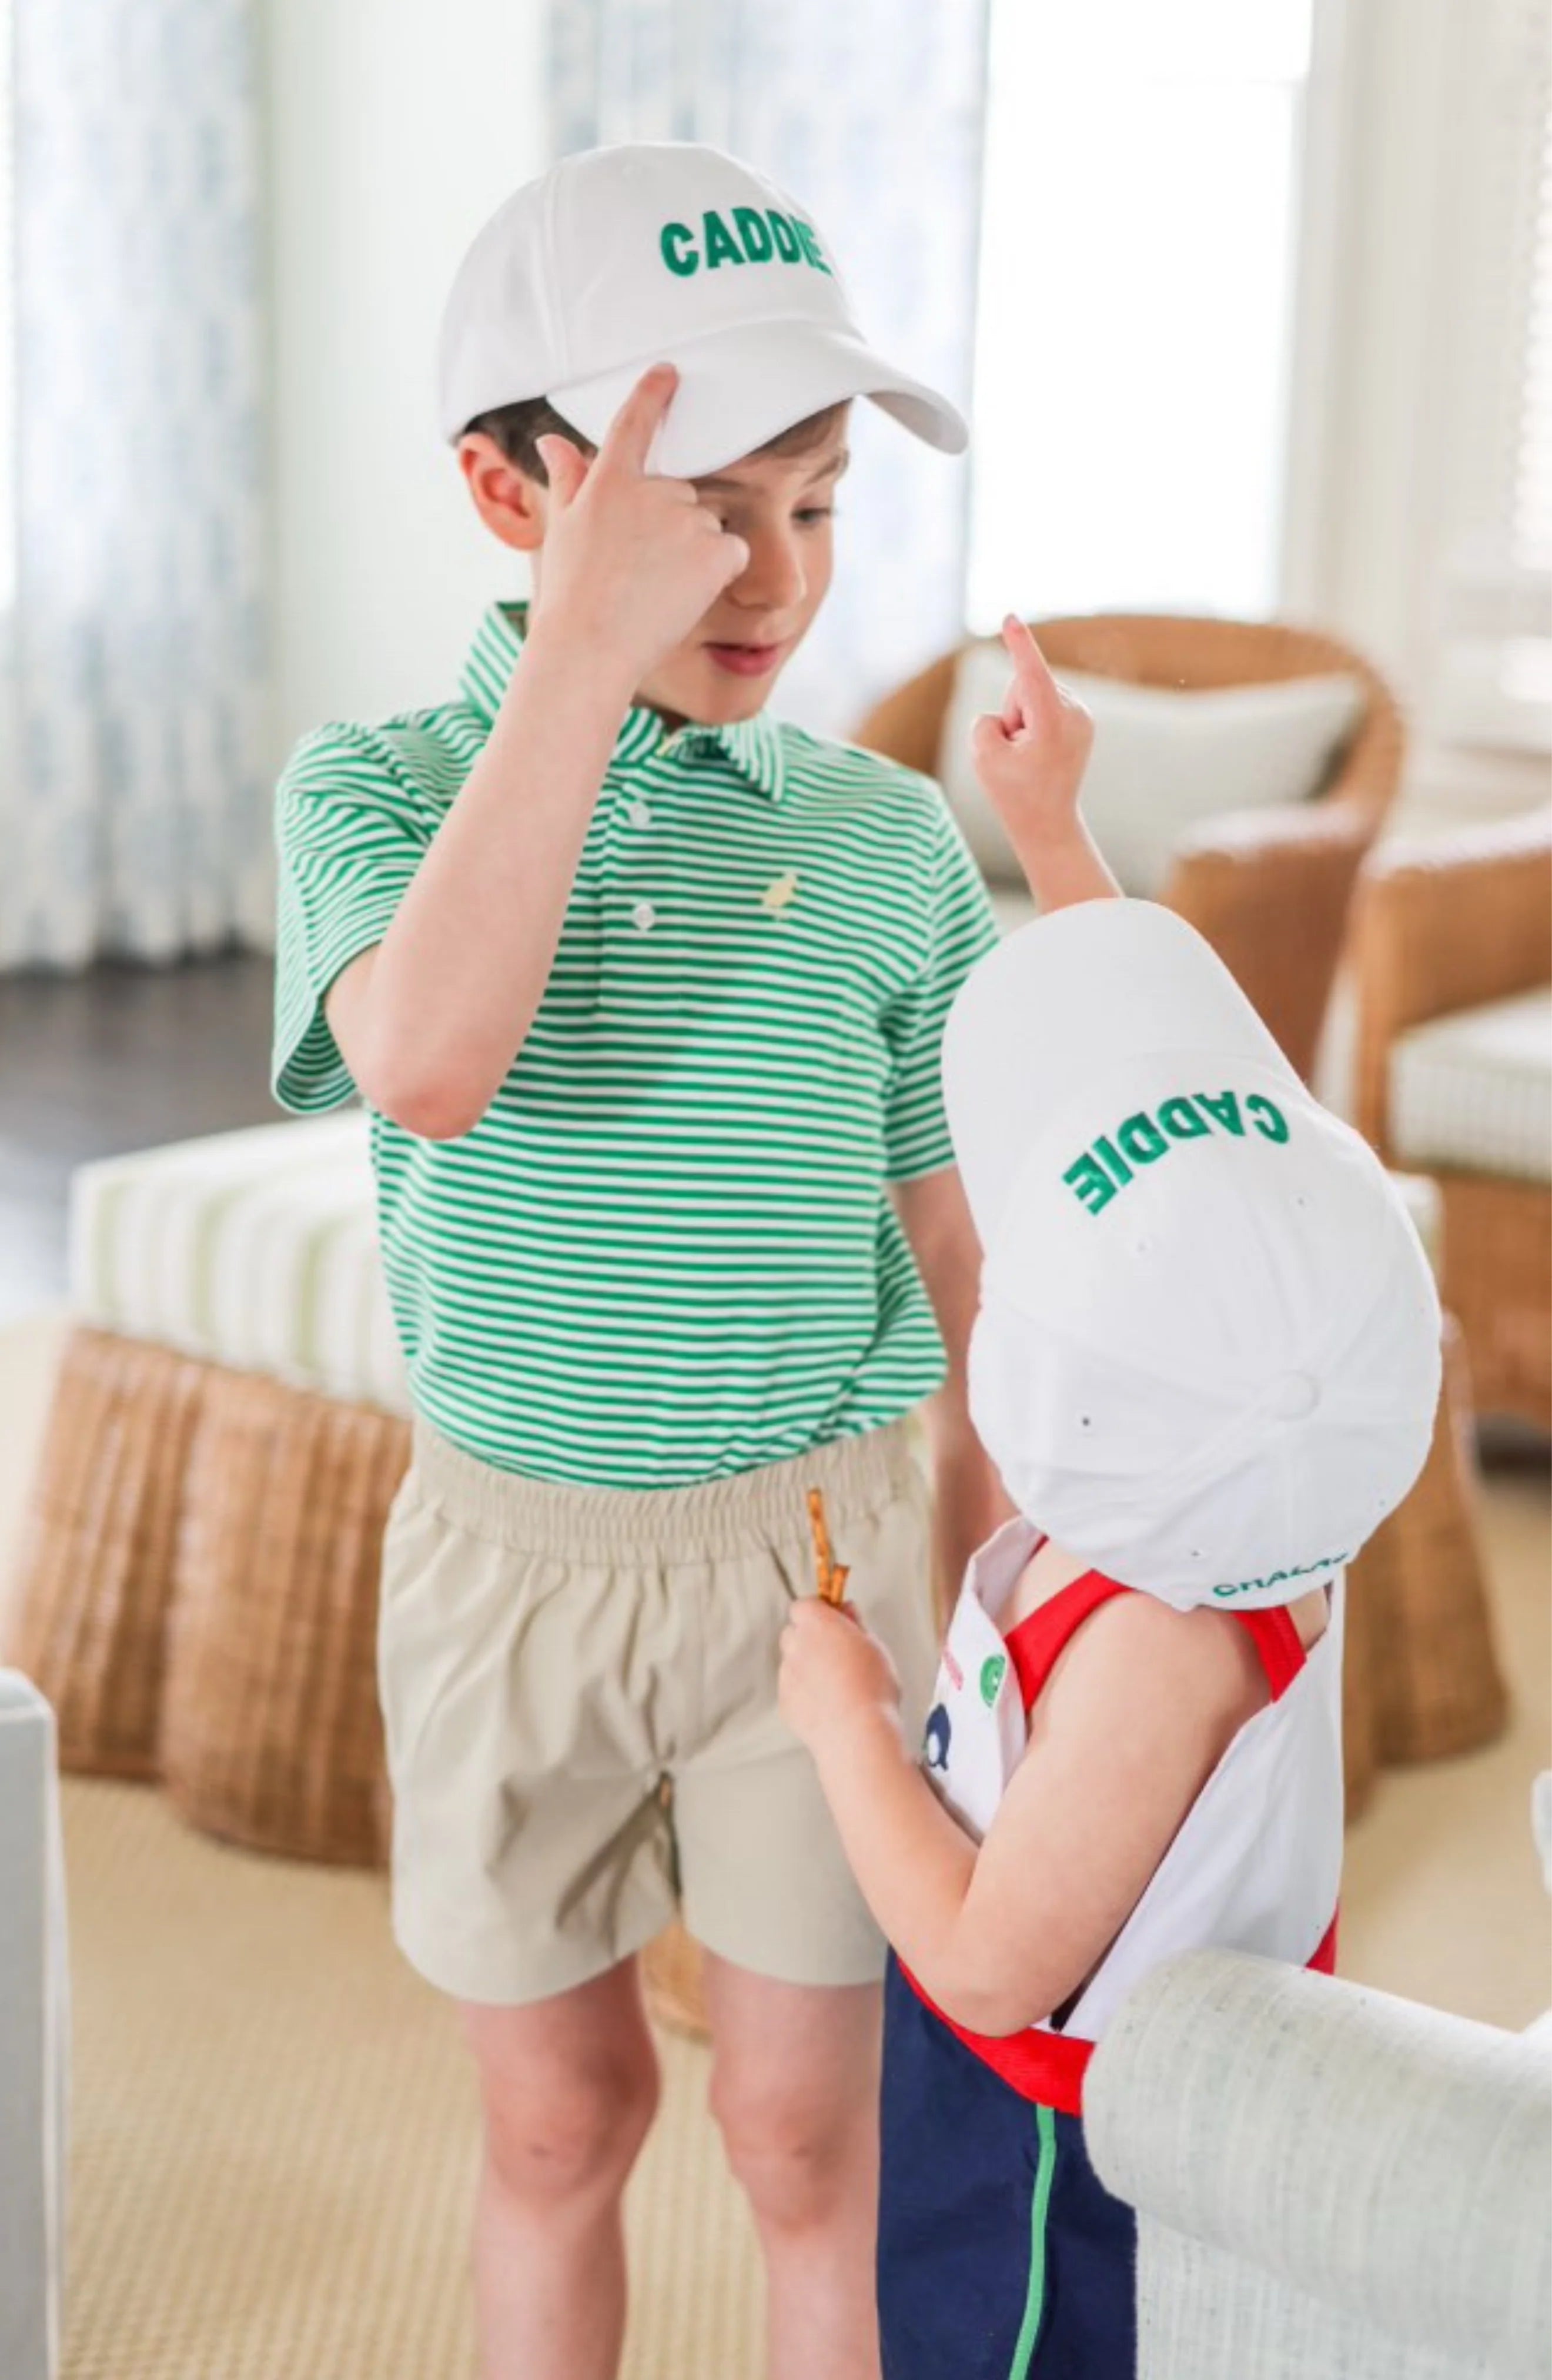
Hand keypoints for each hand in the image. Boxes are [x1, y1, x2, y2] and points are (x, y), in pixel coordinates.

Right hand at [528, 365, 749, 686]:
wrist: (589, 647)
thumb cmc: (571, 597)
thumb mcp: (562, 531)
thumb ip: (567, 480)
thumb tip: (551, 440)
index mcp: (608, 482)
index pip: (634, 425)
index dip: (653, 395)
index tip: (669, 372)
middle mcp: (651, 491)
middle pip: (681, 497)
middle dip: (671, 529)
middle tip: (640, 571)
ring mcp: (685, 518)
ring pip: (707, 527)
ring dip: (694, 554)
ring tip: (657, 589)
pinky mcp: (714, 549)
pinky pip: (733, 551)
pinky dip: (719, 572)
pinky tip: (686, 594)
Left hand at [778, 1597, 901, 1758]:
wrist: (857, 1735)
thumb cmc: (872, 1688)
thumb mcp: (875, 1646)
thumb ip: (855, 1624)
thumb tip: (845, 1610)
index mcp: (817, 1625)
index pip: (804, 1605)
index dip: (819, 1611)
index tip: (836, 1621)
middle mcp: (796, 1646)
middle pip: (793, 1633)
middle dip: (810, 1639)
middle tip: (837, 1653)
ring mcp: (786, 1675)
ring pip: (792, 1663)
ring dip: (808, 1668)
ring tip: (837, 1686)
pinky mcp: (785, 1702)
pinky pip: (792, 1690)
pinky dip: (805, 1693)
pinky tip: (829, 1706)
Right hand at [971, 616, 1094, 863]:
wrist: (1047, 823)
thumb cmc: (1013, 794)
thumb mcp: (983, 757)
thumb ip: (985, 721)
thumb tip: (1008, 712)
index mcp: (1053, 724)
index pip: (1031, 674)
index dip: (1018, 644)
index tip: (1010, 618)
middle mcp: (1074, 714)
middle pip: (1022, 686)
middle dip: (1010, 712)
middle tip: (1016, 755)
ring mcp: (1082, 716)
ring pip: (1032, 694)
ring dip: (1021, 720)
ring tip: (1029, 756)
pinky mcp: (1081, 719)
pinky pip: (1043, 703)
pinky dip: (1033, 721)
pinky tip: (1039, 750)